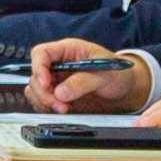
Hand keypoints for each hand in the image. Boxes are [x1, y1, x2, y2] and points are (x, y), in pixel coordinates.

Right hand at [26, 43, 150, 114]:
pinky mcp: (58, 95)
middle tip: (59, 104)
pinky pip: (42, 102)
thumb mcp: (103, 74)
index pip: (41, 53)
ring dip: (45, 102)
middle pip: (35, 75)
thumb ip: (82, 82)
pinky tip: (64, 110)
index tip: (46, 84)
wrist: (124, 87)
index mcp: (67, 50)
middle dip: (44, 92)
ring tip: (64, 109)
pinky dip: (48, 108)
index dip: (38, 68)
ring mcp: (56, 80)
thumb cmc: (116, 72)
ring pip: (35, 90)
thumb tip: (60, 93)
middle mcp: (57, 64)